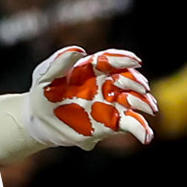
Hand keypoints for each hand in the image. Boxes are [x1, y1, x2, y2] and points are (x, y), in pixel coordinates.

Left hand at [27, 47, 156, 150]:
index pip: (111, 61)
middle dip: (136, 84)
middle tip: (142, 88)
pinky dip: (140, 129)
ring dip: (143, 104)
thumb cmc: (42, 91)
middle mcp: (106, 84)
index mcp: (93, 68)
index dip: (123, 59)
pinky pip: (129, 125)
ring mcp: (110, 104)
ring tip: (148, 109)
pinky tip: (146, 135)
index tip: (134, 61)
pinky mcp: (110, 124)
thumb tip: (78, 51)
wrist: (38, 118)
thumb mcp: (44, 74)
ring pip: (133, 103)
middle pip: (127, 81)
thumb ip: (58, 62)